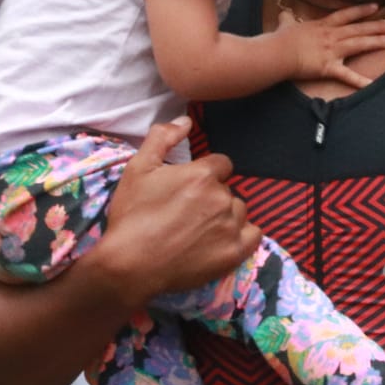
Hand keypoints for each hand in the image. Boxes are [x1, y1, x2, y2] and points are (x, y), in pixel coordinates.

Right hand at [89, 117, 259, 301]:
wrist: (130, 264)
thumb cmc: (132, 215)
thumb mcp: (138, 168)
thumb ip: (163, 137)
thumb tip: (186, 120)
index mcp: (202, 174)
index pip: (221, 164)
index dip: (205, 175)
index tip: (189, 189)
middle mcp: (222, 198)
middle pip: (228, 189)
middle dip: (212, 196)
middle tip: (186, 213)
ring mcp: (231, 226)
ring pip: (239, 210)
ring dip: (226, 215)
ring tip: (199, 229)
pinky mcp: (235, 252)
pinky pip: (254, 235)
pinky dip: (242, 235)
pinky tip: (221, 240)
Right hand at [278, 4, 384, 89]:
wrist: (277, 53)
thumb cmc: (280, 39)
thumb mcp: (285, 25)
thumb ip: (287, 19)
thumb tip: (283, 13)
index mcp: (323, 25)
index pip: (346, 15)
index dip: (362, 11)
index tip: (376, 7)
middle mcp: (331, 36)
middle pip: (359, 29)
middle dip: (378, 26)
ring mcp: (331, 51)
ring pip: (359, 44)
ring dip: (377, 42)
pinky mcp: (328, 67)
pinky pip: (347, 75)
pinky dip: (359, 80)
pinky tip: (372, 83)